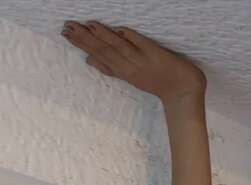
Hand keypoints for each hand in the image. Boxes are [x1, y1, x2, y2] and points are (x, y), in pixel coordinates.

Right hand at [60, 20, 206, 102]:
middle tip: (67, 26)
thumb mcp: (131, 78)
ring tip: (88, 25)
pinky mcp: (157, 55)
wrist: (185, 92)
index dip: (81, 45)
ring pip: (120, 48)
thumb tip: (88, 60)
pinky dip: (130, 37)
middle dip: (85, 38)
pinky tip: (118, 29)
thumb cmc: (158, 83)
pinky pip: (142, 44)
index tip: (65, 33)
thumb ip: (111, 68)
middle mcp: (131, 67)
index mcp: (124, 72)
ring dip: (103, 36)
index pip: (98, 56)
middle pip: (104, 51)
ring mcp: (144, 61)